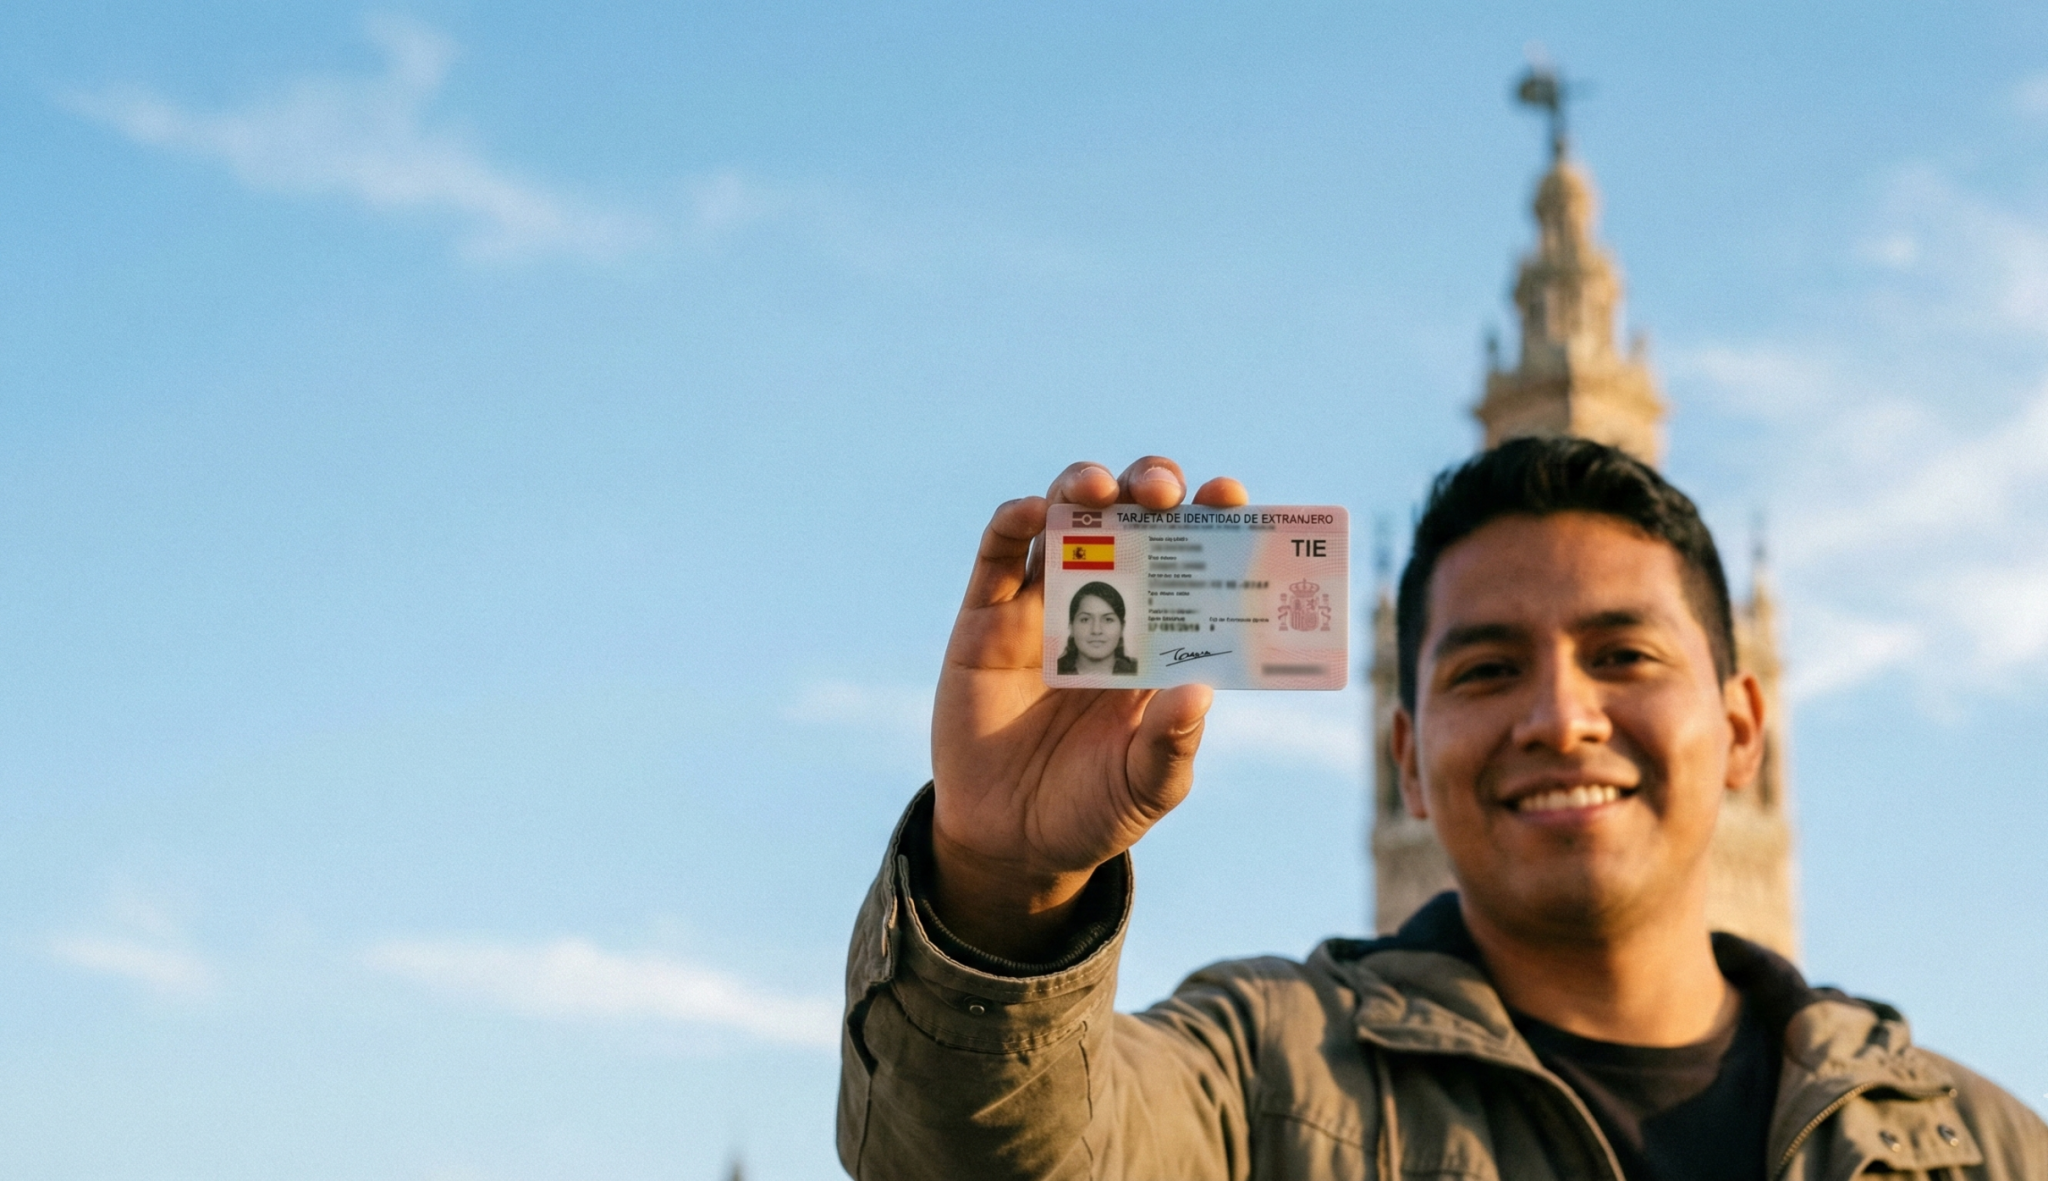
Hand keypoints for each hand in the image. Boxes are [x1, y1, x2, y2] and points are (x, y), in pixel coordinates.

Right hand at [929, 457, 1248, 959]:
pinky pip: (997, 554)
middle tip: (1166, 493)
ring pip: (1065, 516)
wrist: (1010, 844)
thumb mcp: (1145, 787)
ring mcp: (1042, 606)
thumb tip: (1200, 692)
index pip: (1193, 556)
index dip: (1213, 518)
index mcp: (1158, 634)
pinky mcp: (985, 620)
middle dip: (1151, 485)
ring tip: (1103, 489)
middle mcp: (1106, 604)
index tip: (1233, 497)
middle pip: (1131, 516)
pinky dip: (1015, 519)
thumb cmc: (1092, 809)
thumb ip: (1172, 746)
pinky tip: (1036, 512)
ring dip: (1085, 484)